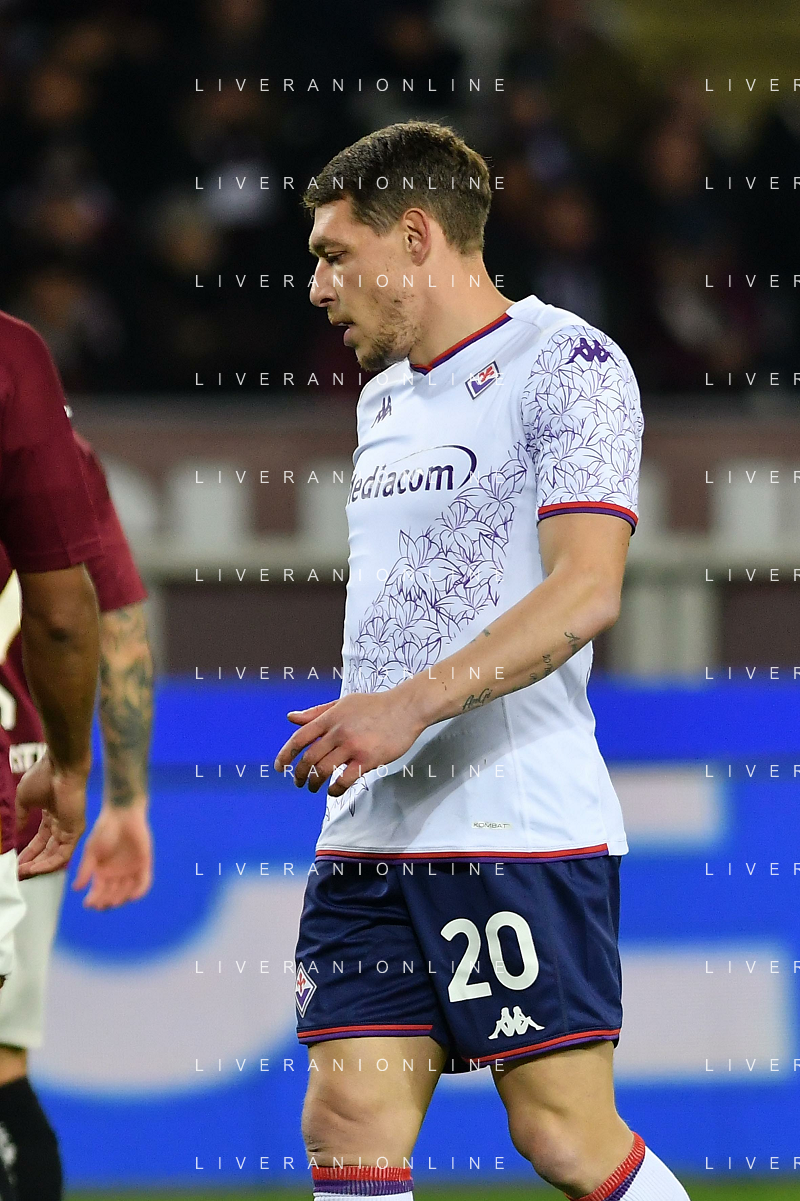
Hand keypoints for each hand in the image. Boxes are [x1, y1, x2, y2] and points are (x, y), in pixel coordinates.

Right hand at [16, 752, 86, 877]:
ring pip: (55, 855)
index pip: (40, 841)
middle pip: (47, 851)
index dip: (27, 852)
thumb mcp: (25, 800)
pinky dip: (49, 863)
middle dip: (32, 862)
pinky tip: (34, 868)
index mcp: (51, 816)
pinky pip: (63, 854)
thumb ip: (22, 816)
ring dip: (38, 866)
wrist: (60, 768)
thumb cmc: (43, 778)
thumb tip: (17, 830)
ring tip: (23, 873)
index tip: (15, 863)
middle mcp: (61, 825)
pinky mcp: (75, 832)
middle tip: (17, 872)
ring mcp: (69, 829)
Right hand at [73, 802, 152, 909]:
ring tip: (113, 901)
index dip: (94, 899)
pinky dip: (139, 891)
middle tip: (102, 904)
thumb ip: (85, 870)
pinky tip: (132, 896)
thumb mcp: (91, 851)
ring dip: (120, 898)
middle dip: (106, 901)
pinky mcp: (144, 864)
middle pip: (112, 895)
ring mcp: (130, 870)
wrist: (123, 815)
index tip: (88, 904)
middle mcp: (116, 875)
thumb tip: (76, 889)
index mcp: (102, 873)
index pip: (99, 892)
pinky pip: (144, 882)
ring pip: (126, 891)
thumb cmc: (104, 831)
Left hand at [273, 688, 425, 796]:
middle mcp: (338, 732)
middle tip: (298, 782)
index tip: (279, 767)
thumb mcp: (342, 703)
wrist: (406, 708)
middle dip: (299, 773)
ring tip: (313, 787)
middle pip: (309, 757)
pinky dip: (335, 788)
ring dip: (314, 782)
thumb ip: (316, 712)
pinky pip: (345, 779)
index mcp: (330, 718)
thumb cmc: (374, 705)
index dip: (286, 754)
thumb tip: (291, 717)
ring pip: (324, 770)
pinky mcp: (367, 759)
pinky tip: (333, 790)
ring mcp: (352, 746)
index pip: (300, 738)